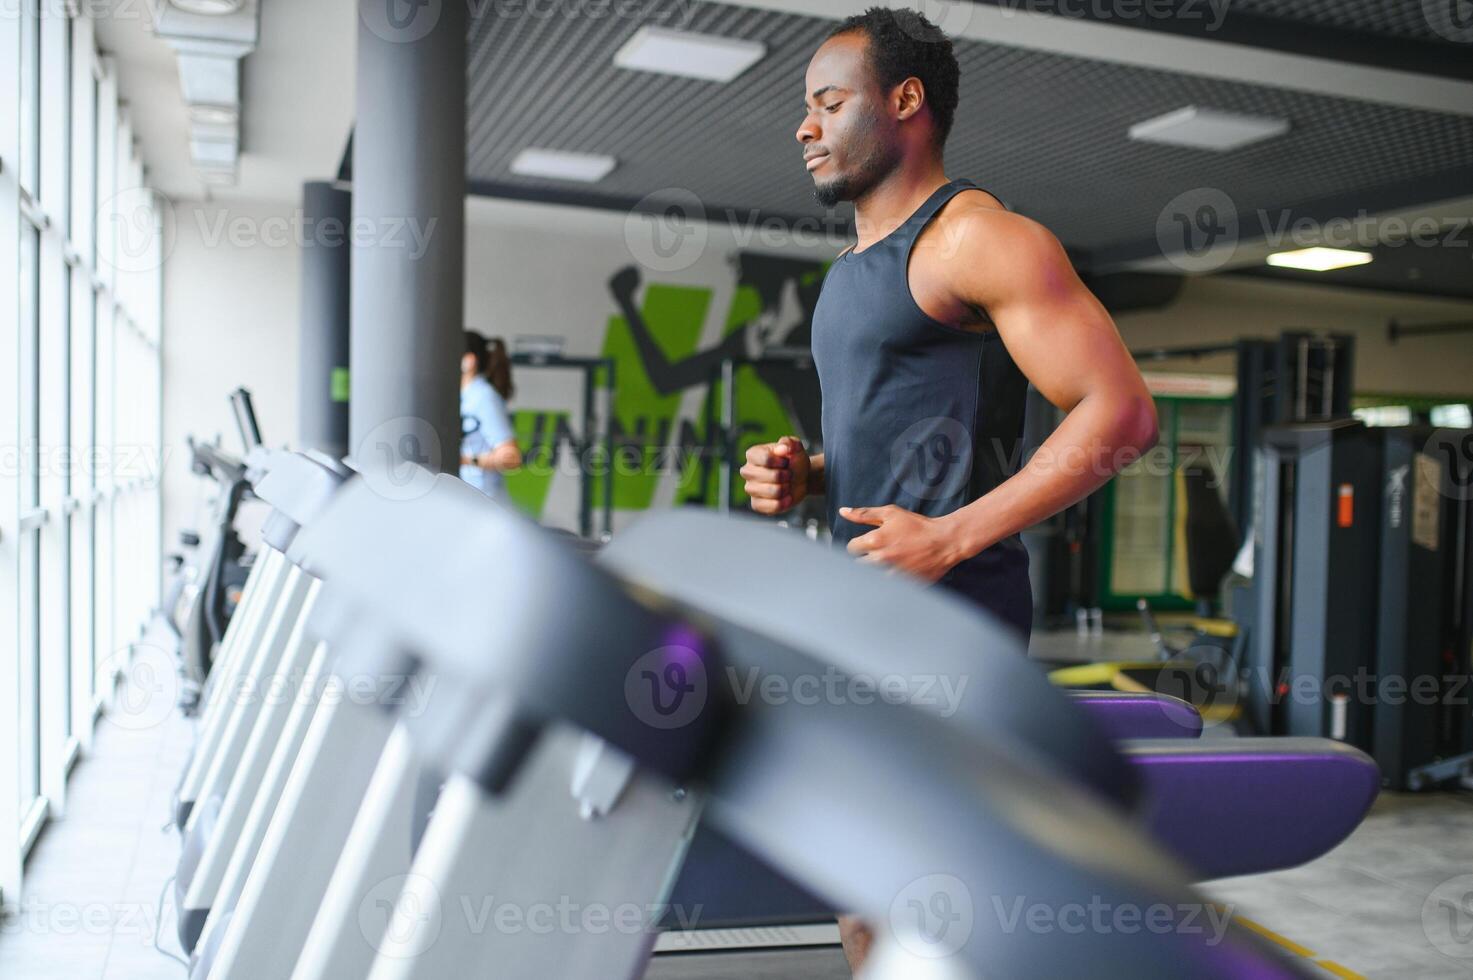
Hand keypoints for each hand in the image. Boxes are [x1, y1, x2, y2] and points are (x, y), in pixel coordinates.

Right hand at [740, 436, 809, 515]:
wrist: (799, 479)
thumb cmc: (794, 461)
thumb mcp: (796, 448)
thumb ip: (790, 443)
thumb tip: (783, 448)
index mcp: (753, 454)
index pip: (764, 459)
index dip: (780, 462)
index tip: (786, 462)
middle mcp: (747, 471)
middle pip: (766, 476)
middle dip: (785, 476)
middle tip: (789, 474)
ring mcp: (750, 488)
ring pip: (770, 492)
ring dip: (785, 489)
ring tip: (788, 485)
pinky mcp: (756, 504)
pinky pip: (769, 507)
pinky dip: (783, 503)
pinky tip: (787, 498)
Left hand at [842, 505, 966, 582]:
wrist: (945, 542)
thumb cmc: (918, 526)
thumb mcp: (891, 513)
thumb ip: (864, 514)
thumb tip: (843, 511)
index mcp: (875, 540)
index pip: (851, 549)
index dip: (858, 546)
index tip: (867, 546)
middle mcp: (881, 559)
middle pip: (857, 566)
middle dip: (864, 560)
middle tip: (878, 555)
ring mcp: (892, 575)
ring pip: (870, 578)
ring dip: (874, 573)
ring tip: (887, 565)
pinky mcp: (902, 586)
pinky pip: (885, 589)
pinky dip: (887, 583)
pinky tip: (894, 574)